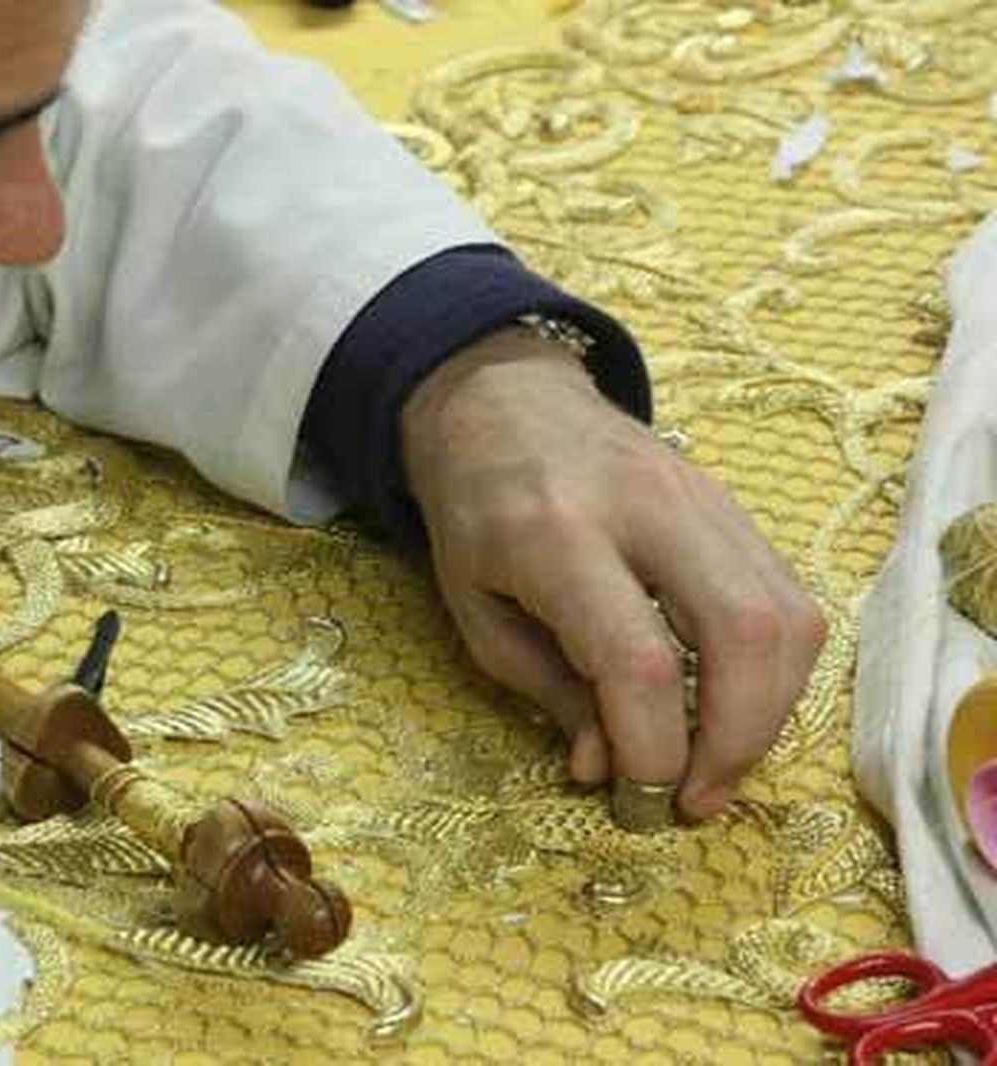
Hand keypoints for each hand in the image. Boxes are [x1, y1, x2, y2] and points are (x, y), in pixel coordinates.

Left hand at [401, 327, 826, 819]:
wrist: (501, 403)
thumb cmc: (476, 513)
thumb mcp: (474, 608)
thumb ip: (545, 691)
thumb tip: (609, 770)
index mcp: (557, 536)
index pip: (638, 658)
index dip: (653, 746)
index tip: (638, 796)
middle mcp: (645, 509)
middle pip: (744, 633)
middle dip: (738, 740)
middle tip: (695, 798)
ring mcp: (703, 499)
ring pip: (788, 617)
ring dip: (769, 713)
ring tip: (715, 764)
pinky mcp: (735, 506)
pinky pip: (789, 597)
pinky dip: (776, 671)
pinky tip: (733, 708)